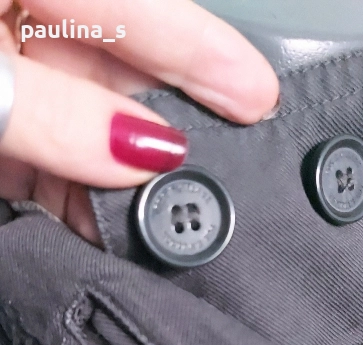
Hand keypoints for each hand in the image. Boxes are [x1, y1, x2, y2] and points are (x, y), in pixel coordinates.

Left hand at [0, 0, 278, 242]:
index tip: (257, 98)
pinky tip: (97, 224)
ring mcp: (8, 70)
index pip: (136, 3)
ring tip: (150, 220)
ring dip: (116, 180)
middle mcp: (20, 17)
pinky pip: (48, 153)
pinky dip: (74, 194)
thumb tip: (144, 152)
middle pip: (120, 70)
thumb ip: (57, 116)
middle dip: (161, 131)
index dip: (202, 51)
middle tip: (205, 178)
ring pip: (87, 121)